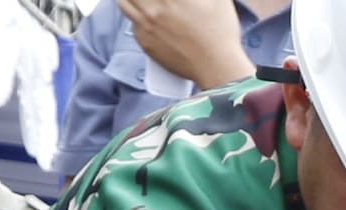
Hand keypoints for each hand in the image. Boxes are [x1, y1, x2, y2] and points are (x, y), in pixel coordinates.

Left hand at [119, 0, 253, 86]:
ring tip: (143, 3)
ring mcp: (146, 24)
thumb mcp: (220, 2)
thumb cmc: (222, 34)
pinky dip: (136, 16)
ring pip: (123, 2)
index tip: (170, 0)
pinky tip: (147, 17)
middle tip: (159, 2)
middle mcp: (153, 7)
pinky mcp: (145, 41)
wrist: (217, 67)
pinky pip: (132, 23)